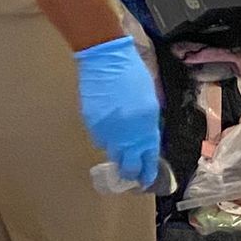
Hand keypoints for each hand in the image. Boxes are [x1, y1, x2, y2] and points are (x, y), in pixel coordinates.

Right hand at [74, 36, 161, 190]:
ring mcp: (107, 131)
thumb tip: (144, 141)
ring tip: (120, 143)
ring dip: (117, 151)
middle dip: (130, 172)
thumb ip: (147, 125)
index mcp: (145, 127)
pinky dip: (105, 138)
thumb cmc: (132, 75)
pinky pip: (100, 139)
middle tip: (131, 174)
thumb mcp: (149, 102)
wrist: (106, 60)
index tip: (146, 180)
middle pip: (127, 165)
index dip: (146, 172)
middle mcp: (126, 134)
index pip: (147, 159)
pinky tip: (108, 126)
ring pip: (111, 152)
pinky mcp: (91, 125)